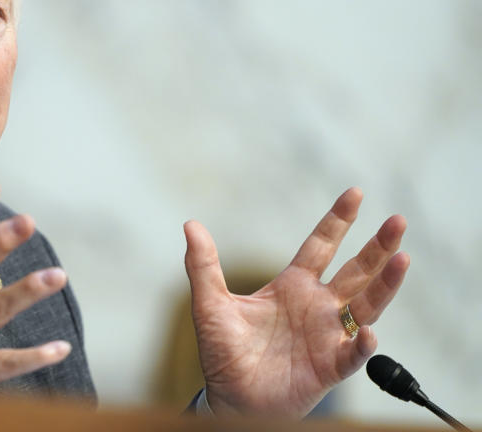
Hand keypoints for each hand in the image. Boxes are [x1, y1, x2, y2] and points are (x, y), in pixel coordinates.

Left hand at [184, 188, 408, 417]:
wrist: (228, 398)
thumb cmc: (222, 353)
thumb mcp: (209, 304)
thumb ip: (203, 265)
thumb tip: (190, 225)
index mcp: (292, 287)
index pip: (321, 246)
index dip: (338, 220)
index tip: (356, 193)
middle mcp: (317, 307)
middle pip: (356, 270)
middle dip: (377, 246)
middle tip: (398, 220)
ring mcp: (327, 335)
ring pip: (366, 306)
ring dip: (385, 284)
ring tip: (402, 258)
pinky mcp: (329, 367)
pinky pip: (351, 353)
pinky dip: (361, 344)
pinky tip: (367, 331)